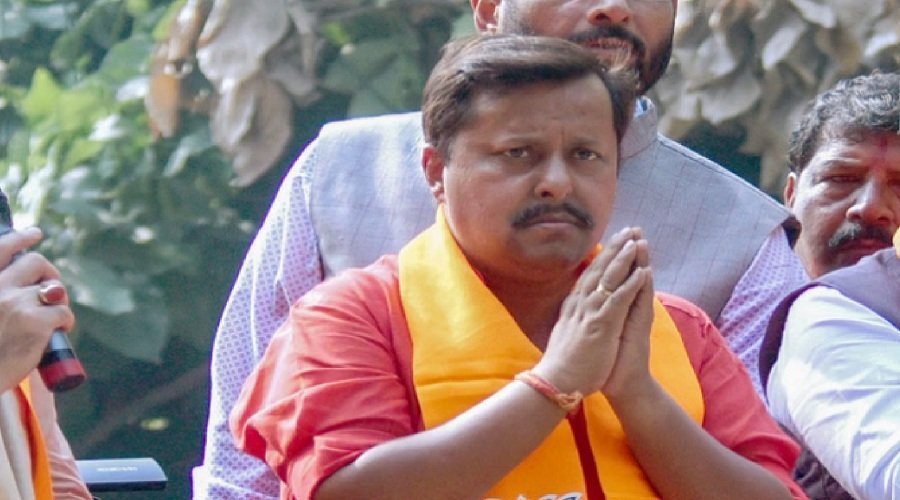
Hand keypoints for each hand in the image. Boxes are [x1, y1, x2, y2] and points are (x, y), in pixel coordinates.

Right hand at [0, 228, 74, 392]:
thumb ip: (1, 292)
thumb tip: (31, 283)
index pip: (1, 248)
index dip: (20, 238)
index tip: (35, 233)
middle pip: (36, 262)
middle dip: (50, 273)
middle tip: (52, 291)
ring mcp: (15, 302)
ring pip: (54, 288)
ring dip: (58, 301)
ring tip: (52, 318)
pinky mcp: (35, 320)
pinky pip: (63, 311)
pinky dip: (66, 321)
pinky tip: (59, 331)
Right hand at [533, 227, 652, 395]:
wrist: (557, 383)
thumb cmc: (562, 365)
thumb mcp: (565, 334)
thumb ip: (570, 319)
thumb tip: (570, 311)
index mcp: (573, 307)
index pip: (589, 275)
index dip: (603, 257)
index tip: (614, 242)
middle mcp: (580, 304)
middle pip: (599, 269)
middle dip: (615, 248)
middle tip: (629, 230)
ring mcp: (590, 313)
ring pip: (609, 279)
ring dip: (624, 259)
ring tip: (637, 241)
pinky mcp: (600, 325)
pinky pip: (618, 299)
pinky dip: (630, 284)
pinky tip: (642, 271)